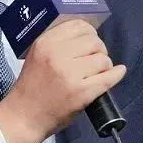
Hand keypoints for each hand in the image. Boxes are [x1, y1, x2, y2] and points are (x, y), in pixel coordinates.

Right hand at [0, 18, 125, 142]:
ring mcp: (71, 74)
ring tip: (98, 72)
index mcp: (46, 43)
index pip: (79, 26)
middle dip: (99, 50)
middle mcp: (58, 54)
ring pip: (103, 59)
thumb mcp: (37, 55)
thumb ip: (58, 44)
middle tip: (95, 60)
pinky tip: (117, 73)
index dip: (90, 33)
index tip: (89, 44)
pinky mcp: (82, 92)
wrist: (25, 116)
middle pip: (94, 42)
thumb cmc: (32, 86)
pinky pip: (109, 77)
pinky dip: (117, 74)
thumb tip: (87, 36)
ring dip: (105, 65)